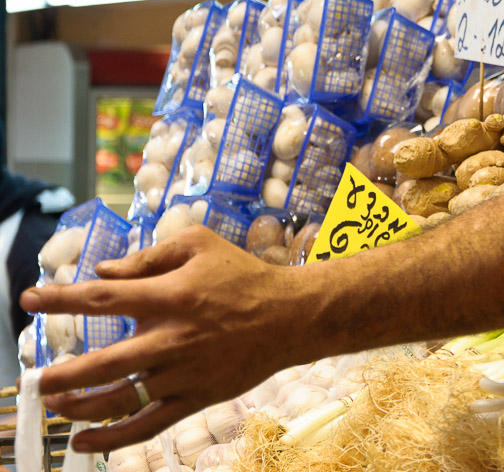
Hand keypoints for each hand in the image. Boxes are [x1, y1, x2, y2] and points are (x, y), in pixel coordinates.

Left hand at [20, 226, 307, 452]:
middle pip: (104, 363)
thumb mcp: (199, 244)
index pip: (103, 299)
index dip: (61, 299)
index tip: (30, 299)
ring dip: (80, 406)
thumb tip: (104, 273)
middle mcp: (173, 338)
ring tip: (54, 403)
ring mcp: (184, 373)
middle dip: (62, 374)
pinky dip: (113, 438)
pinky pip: (148, 425)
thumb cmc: (243, 275)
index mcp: (171, 295)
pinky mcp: (197, 398)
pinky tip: (83, 441)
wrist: (292, 316)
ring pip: (121, 400)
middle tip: (38, 380)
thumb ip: (149, 255)